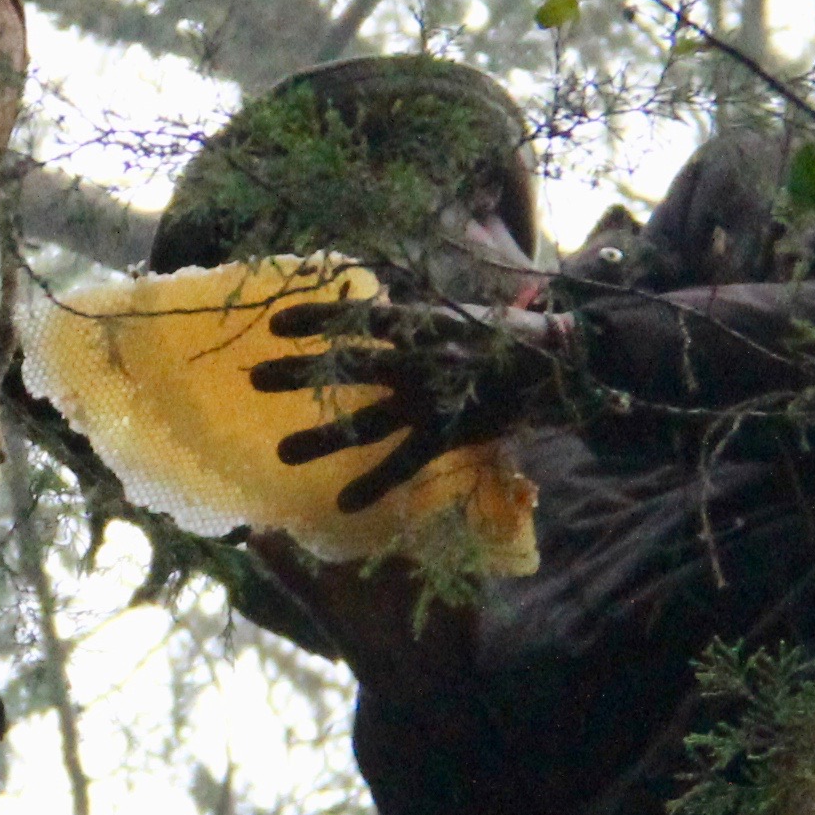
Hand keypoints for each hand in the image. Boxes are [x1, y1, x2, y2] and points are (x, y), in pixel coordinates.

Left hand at [245, 295, 566, 509]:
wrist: (559, 360)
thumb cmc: (503, 335)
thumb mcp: (456, 314)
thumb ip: (413, 320)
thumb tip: (373, 310)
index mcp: (421, 325)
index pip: (358, 316)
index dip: (317, 317)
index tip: (275, 322)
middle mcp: (418, 361)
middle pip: (349, 368)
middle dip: (300, 374)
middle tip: (254, 378)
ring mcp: (431, 401)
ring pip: (367, 421)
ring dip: (323, 437)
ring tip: (281, 452)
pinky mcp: (448, 433)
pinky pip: (405, 463)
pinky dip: (375, 484)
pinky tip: (343, 504)